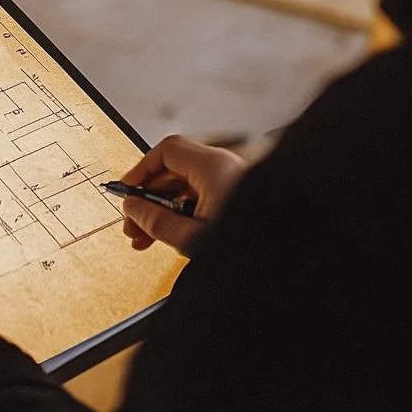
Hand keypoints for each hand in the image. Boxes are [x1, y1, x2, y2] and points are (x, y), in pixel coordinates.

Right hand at [121, 135, 246, 255]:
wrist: (283, 260)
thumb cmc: (250, 244)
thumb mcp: (193, 238)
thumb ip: (157, 222)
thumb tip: (134, 209)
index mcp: (213, 168)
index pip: (166, 151)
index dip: (141, 168)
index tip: (127, 188)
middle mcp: (223, 167)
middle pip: (173, 170)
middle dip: (149, 197)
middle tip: (133, 221)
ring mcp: (230, 181)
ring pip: (185, 187)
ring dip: (162, 209)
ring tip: (145, 236)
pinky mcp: (235, 196)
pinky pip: (199, 197)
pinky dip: (181, 213)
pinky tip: (168, 236)